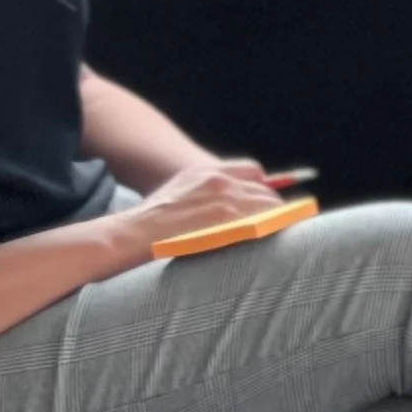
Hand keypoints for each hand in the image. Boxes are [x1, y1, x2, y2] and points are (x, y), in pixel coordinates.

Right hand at [112, 157, 289, 263]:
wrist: (132, 233)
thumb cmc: (151, 224)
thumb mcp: (180, 196)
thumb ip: (208, 196)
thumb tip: (235, 208)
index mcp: (207, 172)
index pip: (254, 172)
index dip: (263, 189)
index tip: (268, 204)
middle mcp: (219, 180)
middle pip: (265, 190)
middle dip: (272, 208)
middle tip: (277, 226)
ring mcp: (225, 198)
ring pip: (270, 205)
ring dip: (277, 220)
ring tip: (279, 236)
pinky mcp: (228, 218)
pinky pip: (266, 220)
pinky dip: (274, 228)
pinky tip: (275, 239)